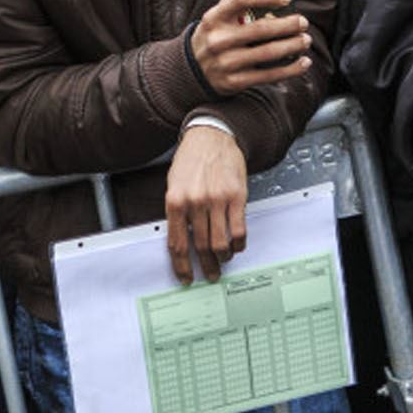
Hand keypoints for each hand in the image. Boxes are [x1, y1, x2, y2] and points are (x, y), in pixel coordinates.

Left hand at [165, 125, 246, 284]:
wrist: (211, 136)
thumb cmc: (192, 159)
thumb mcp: (174, 184)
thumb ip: (177, 213)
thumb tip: (180, 241)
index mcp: (175, 201)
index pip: (177, 244)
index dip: (182, 265)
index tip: (186, 277)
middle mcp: (195, 202)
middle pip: (200, 246)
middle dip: (205, 266)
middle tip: (210, 274)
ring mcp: (216, 200)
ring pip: (220, 242)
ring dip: (222, 257)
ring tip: (223, 258)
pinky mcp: (236, 197)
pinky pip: (238, 230)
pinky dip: (238, 244)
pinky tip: (236, 246)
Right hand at [190, 0, 311, 95]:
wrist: (192, 72)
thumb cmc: (213, 38)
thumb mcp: (214, 19)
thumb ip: (235, 6)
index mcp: (213, 18)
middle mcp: (219, 40)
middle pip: (262, 29)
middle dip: (289, 24)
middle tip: (303, 22)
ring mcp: (227, 62)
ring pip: (269, 52)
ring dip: (294, 45)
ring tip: (305, 40)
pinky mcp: (235, 82)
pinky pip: (269, 75)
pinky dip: (291, 69)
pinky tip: (304, 62)